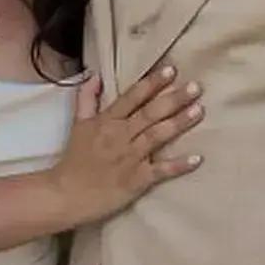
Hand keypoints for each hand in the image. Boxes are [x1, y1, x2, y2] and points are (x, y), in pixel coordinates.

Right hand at [50, 65, 203, 226]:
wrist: (65, 195)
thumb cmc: (74, 160)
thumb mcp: (77, 124)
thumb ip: (86, 98)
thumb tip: (96, 75)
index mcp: (107, 121)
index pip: (132, 97)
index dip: (152, 83)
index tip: (171, 70)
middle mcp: (120, 136)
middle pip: (150, 113)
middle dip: (173, 99)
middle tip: (196, 87)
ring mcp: (130, 158)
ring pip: (157, 136)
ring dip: (179, 123)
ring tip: (199, 110)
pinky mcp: (136, 180)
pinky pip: (161, 171)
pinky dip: (178, 165)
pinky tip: (197, 158)